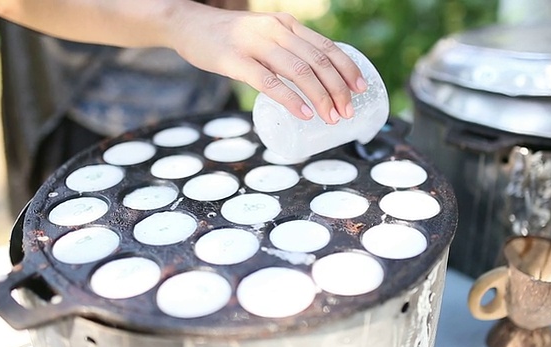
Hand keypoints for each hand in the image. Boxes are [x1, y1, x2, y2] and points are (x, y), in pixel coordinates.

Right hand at [170, 6, 367, 123]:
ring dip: (320, 97)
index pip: (326, 47)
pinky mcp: (235, 60)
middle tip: (347, 112)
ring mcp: (256, 44)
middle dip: (338, 89)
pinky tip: (303, 114)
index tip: (361, 90)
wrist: (189, 25)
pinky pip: (269, 81)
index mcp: (287, 25)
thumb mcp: (265, 34)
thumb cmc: (231, 37)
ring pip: (299, 72)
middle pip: (318, 61)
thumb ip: (286, 50)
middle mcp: (277, 30)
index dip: (348, 69)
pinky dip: (290, 99)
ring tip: (331, 118)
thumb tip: (313, 81)